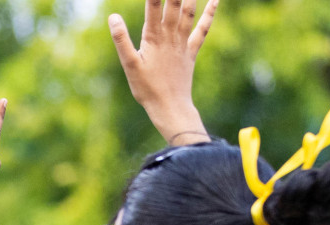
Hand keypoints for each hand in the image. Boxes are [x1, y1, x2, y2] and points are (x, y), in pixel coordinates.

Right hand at [109, 0, 218, 144]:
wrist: (170, 108)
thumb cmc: (147, 89)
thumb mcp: (130, 66)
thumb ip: (122, 40)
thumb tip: (113, 17)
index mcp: (153, 38)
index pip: (153, 5)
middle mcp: (170, 36)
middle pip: (174, 4)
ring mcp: (183, 43)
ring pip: (189, 12)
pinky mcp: (191, 52)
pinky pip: (203, 29)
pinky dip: (210, 13)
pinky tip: (215, 0)